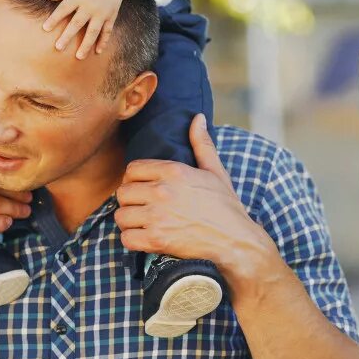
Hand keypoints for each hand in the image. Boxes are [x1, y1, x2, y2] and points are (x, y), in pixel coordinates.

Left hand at [42, 0, 124, 58]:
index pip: (64, 9)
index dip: (54, 19)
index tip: (45, 29)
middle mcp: (90, 6)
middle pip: (77, 23)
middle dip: (68, 36)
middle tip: (58, 48)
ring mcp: (102, 13)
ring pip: (93, 31)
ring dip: (86, 44)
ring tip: (79, 57)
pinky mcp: (111, 17)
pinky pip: (107, 31)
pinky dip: (103, 42)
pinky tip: (97, 52)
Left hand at [114, 115, 274, 294]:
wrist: (236, 241)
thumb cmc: (226, 206)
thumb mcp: (216, 171)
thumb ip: (202, 144)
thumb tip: (197, 118)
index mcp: (174, 171)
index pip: (132, 169)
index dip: (134, 179)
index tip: (142, 188)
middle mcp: (162, 191)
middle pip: (123, 192)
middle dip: (130, 201)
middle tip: (141, 207)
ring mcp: (158, 216)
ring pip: (121, 215)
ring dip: (129, 221)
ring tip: (141, 223)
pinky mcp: (157, 240)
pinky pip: (126, 238)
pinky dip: (132, 240)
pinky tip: (143, 238)